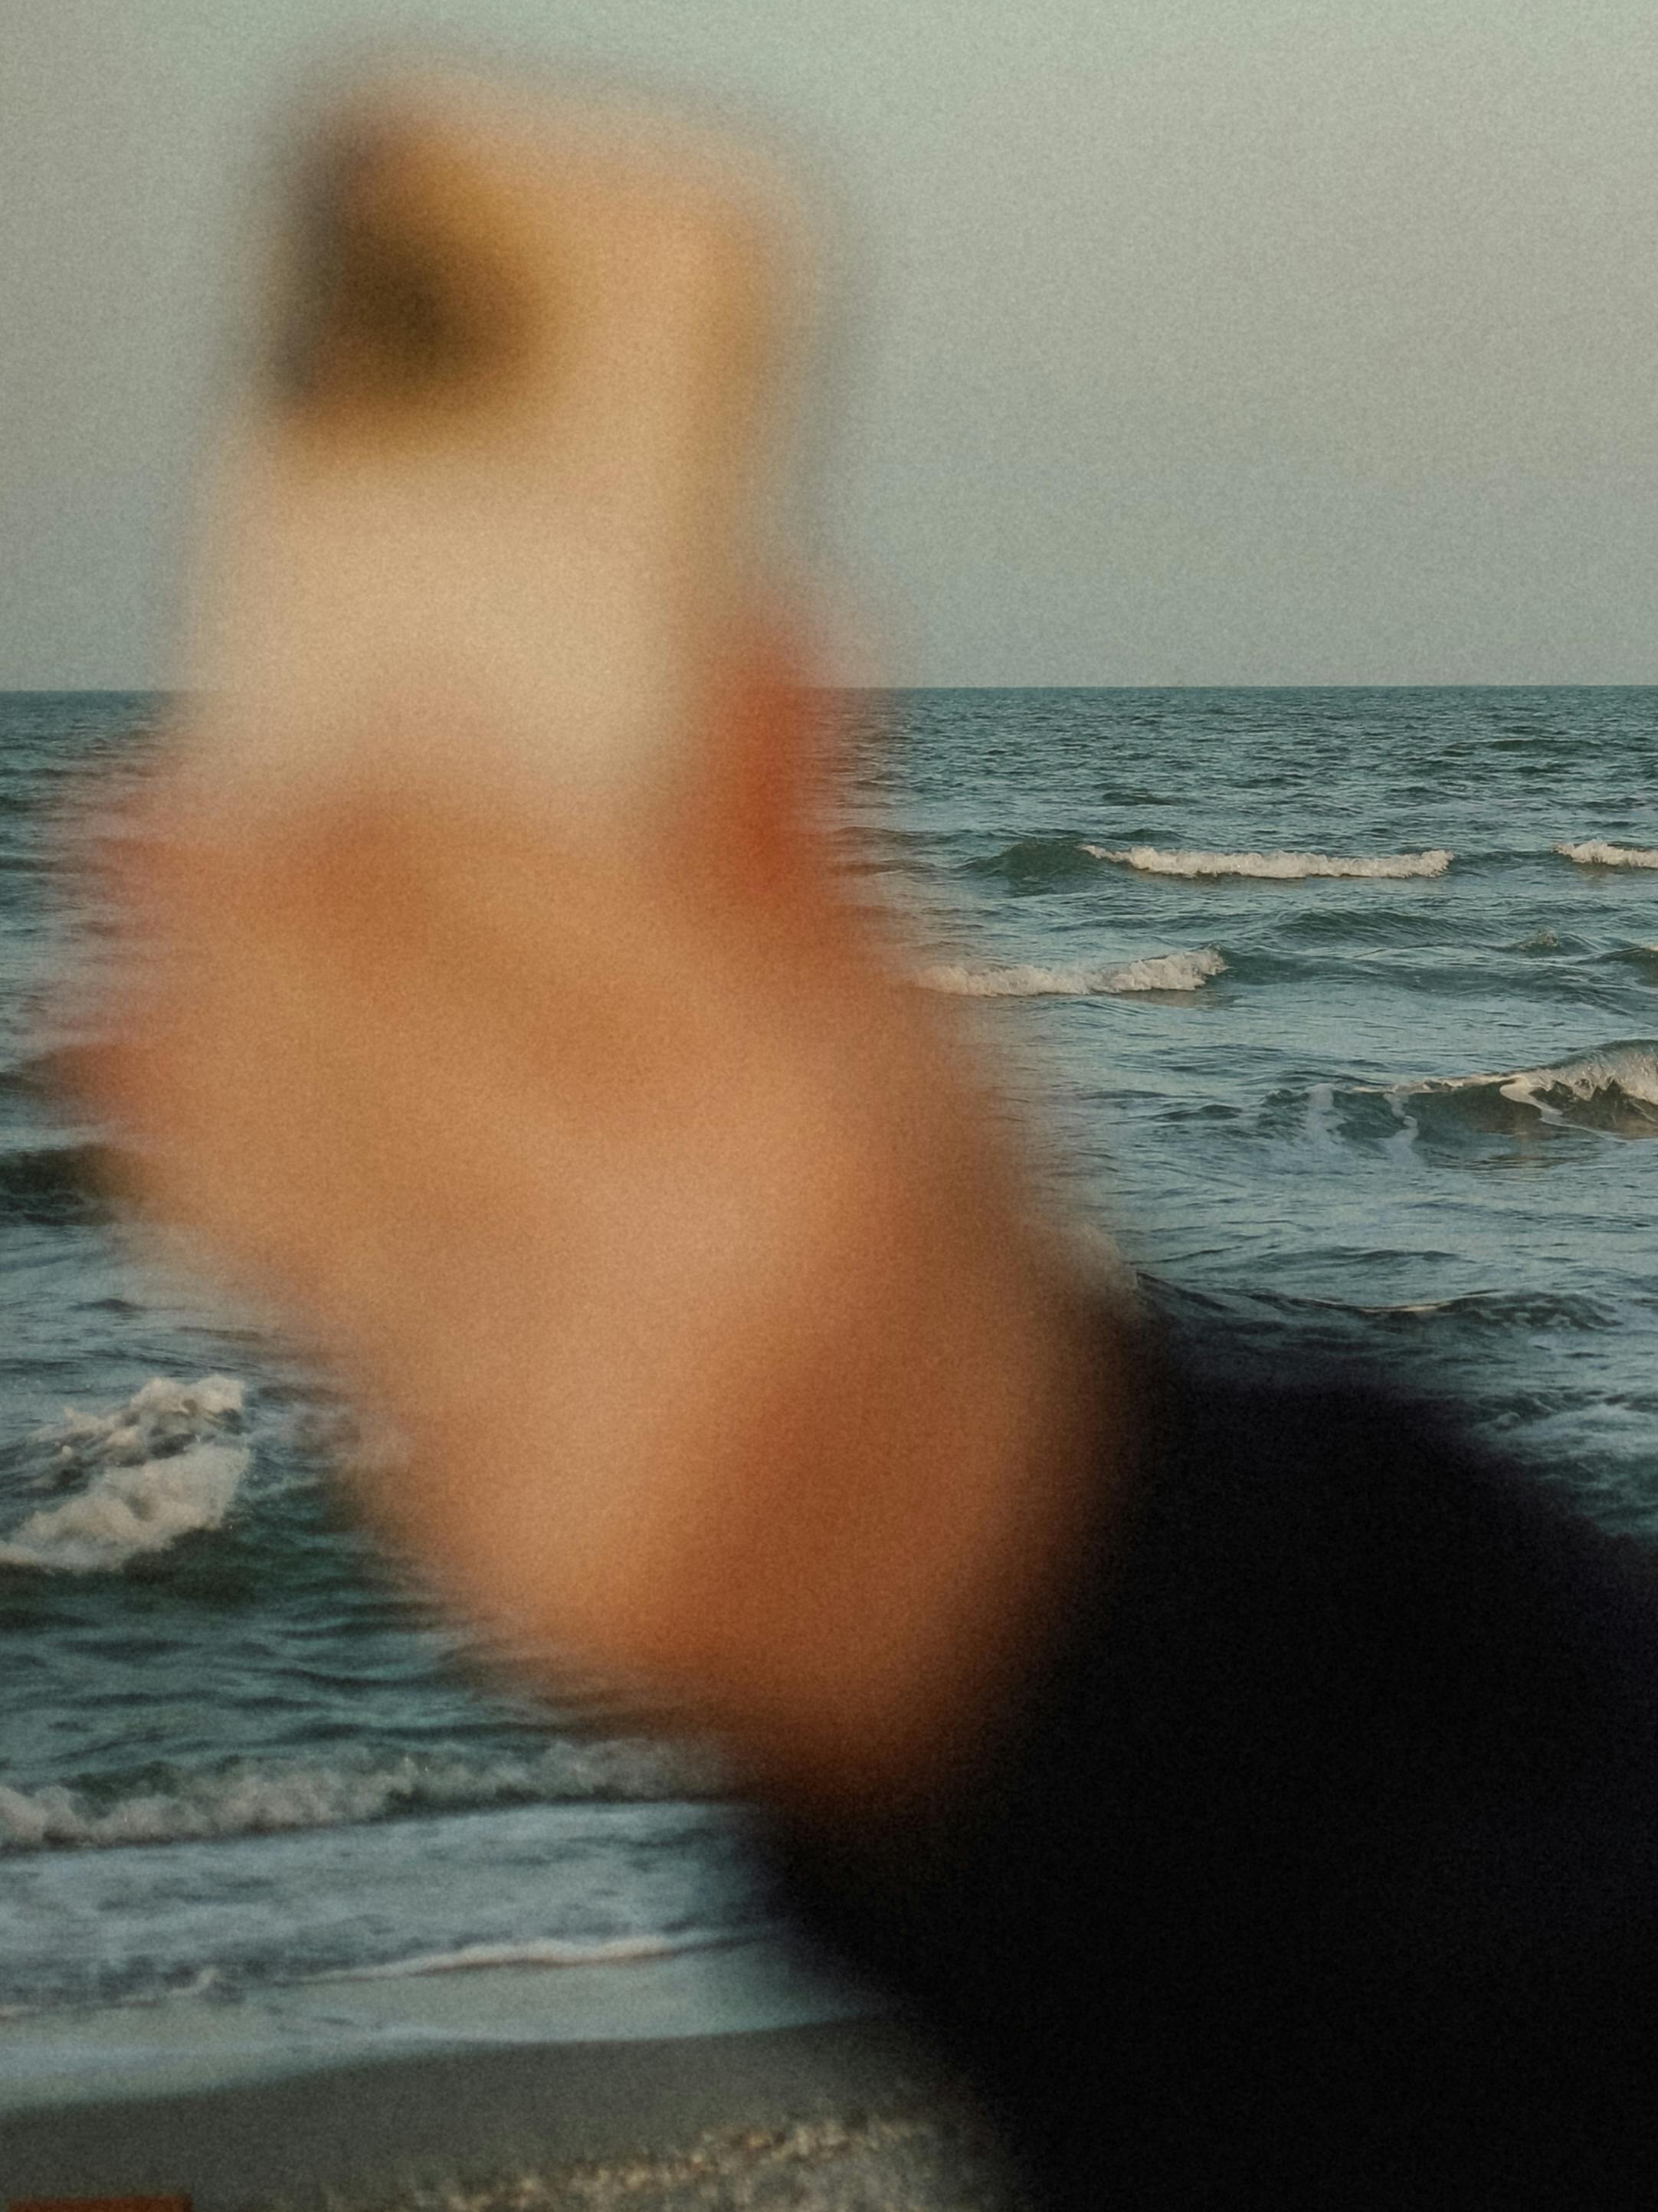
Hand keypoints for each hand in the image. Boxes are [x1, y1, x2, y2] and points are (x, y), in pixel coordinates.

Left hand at [68, 649, 1122, 1811]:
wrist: (981, 1595)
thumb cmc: (933, 1268)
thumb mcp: (923, 1056)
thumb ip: (800, 857)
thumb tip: (764, 617)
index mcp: (823, 1114)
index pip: (562, 902)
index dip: (416, 794)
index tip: (333, 705)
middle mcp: (696, 1264)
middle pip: (392, 1033)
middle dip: (244, 904)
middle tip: (140, 806)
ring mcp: (589, 1420)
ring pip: (317, 1193)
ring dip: (191, 1046)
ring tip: (123, 950)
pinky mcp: (495, 1541)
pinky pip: (329, 1335)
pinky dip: (242, 1206)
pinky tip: (177, 1113)